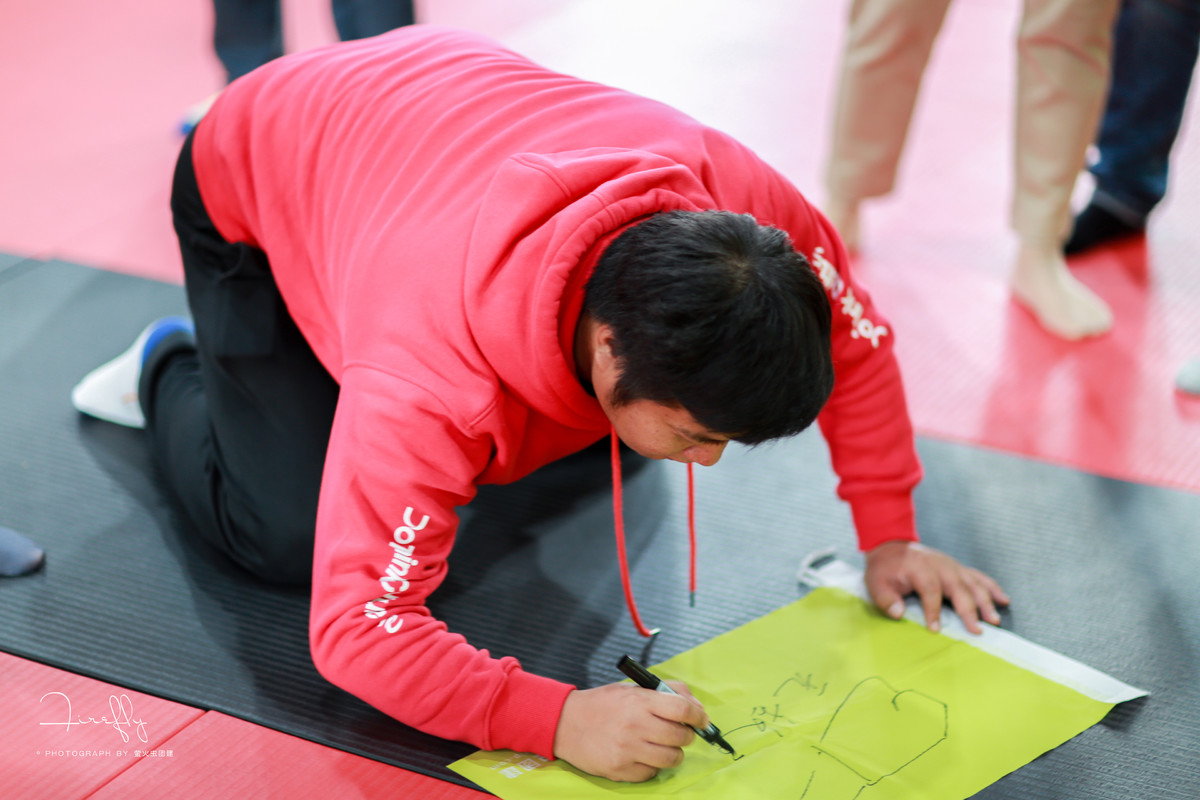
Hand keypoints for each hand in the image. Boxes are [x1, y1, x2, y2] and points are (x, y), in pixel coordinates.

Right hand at [553, 681, 707, 781]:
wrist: (566, 723)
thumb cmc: (602, 704)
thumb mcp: (632, 688)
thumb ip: (667, 691)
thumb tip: (697, 707)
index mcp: (640, 700)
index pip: (683, 710)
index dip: (699, 716)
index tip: (702, 720)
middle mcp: (635, 725)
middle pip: (681, 736)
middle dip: (686, 735)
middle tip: (678, 733)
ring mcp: (628, 749)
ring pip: (671, 758)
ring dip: (672, 753)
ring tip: (662, 746)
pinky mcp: (620, 769)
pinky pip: (651, 773)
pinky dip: (652, 766)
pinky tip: (642, 755)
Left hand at [863, 541, 1009, 634]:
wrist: (891, 545)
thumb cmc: (885, 568)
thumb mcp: (875, 582)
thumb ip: (885, 598)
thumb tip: (898, 613)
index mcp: (921, 569)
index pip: (930, 591)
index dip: (933, 611)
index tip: (935, 629)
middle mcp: (941, 566)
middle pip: (959, 588)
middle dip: (969, 610)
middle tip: (978, 630)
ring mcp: (952, 566)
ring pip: (974, 584)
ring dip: (986, 601)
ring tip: (995, 619)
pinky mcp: (958, 568)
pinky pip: (979, 577)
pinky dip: (992, 588)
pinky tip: (1003, 600)